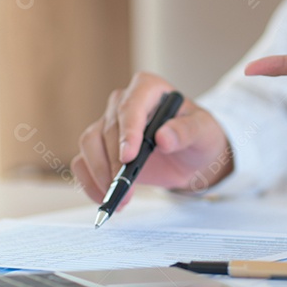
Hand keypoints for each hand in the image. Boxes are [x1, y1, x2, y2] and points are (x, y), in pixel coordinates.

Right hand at [70, 72, 233, 207]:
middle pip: (107, 129)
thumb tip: (163, 137)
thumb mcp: (204, 131)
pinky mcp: (100, 148)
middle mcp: (124, 103)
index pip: (131, 106)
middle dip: (114, 163)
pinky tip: (105, 198)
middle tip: (124, 188)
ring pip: (89, 144)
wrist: (191, 156)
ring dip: (100, 174)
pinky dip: (90, 183)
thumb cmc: (198, 135)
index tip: (128, 157)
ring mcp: (108, 125)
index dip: (128, 131)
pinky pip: (83, 162)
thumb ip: (187, 131)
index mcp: (149, 88)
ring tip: (119, 198)